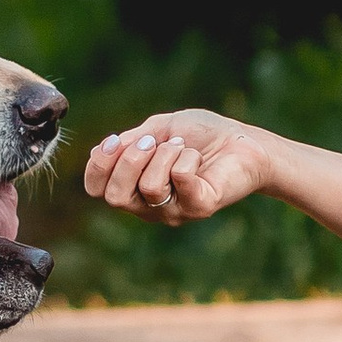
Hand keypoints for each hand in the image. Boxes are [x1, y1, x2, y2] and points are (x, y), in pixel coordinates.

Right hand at [83, 107, 272, 226]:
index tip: (115, 140)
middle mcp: (150, 206)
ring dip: (165, 154)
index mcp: (134, 187)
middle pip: (115, 196)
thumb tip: (99, 152)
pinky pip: (179, 180)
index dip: (98, 165)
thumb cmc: (202, 135)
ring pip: (149, 186)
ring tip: (184, 147)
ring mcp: (175, 211)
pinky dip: (186, 158)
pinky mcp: (200, 207)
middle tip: (153, 142)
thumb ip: (129, 142)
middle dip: (129, 160)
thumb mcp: (157, 129)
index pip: (97, 190)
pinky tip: (198, 157)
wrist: (243, 141)